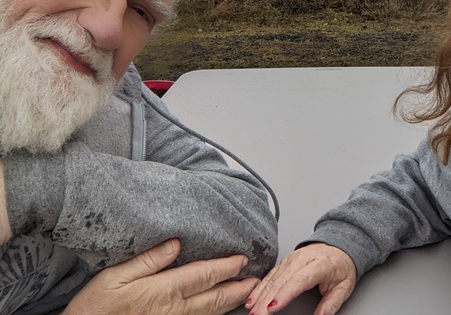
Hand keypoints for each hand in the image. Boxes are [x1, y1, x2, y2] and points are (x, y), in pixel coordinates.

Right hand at [64, 239, 258, 314]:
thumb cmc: (94, 308)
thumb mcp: (114, 277)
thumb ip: (148, 260)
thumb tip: (175, 243)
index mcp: (163, 291)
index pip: (204, 275)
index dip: (226, 266)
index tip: (242, 258)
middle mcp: (173, 310)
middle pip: (214, 298)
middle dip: (238, 287)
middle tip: (255, 278)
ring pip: (209, 313)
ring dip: (230, 303)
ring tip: (245, 293)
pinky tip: (218, 310)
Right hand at [246, 243, 356, 314]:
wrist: (339, 247)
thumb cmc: (341, 266)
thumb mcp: (344, 287)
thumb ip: (331, 304)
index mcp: (321, 264)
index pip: (300, 280)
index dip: (285, 294)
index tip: (273, 307)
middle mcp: (303, 259)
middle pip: (282, 280)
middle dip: (267, 299)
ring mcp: (292, 258)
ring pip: (273, 278)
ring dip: (260, 295)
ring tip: (252, 310)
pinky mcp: (285, 261)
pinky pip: (270, 275)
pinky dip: (260, 288)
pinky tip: (252, 299)